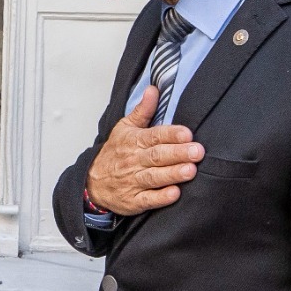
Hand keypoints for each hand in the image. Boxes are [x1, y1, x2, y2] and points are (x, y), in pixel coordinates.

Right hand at [83, 85, 203, 216]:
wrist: (92, 182)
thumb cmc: (114, 153)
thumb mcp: (124, 128)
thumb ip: (142, 111)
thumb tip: (153, 89)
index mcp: (134, 141)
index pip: (154, 135)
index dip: (171, 134)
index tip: (187, 133)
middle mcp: (134, 160)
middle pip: (157, 156)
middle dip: (178, 153)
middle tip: (197, 151)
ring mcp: (133, 181)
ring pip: (154, 177)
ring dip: (172, 174)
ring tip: (190, 170)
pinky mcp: (133, 201)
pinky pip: (147, 200)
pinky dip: (161, 197)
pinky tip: (175, 194)